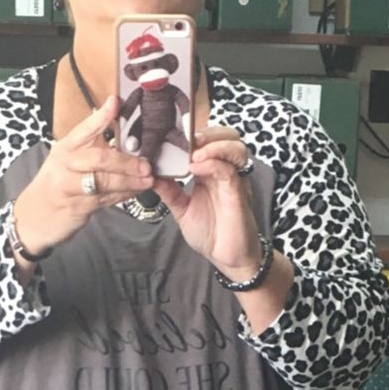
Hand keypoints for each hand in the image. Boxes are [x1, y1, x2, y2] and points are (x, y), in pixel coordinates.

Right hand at [12, 95, 153, 257]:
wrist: (36, 216)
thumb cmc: (59, 183)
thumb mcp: (69, 161)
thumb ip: (92, 149)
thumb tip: (126, 140)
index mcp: (66, 147)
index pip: (83, 129)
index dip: (100, 116)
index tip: (114, 103)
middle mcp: (66, 164)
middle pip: (98, 158)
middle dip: (126, 162)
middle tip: (146, 164)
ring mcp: (70, 186)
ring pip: (105, 181)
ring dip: (130, 181)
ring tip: (148, 180)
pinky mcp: (78, 207)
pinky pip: (106, 198)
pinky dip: (124, 195)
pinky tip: (136, 191)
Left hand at [153, 125, 262, 279]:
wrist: (226, 257)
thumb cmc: (210, 233)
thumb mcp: (182, 209)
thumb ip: (169, 191)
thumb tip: (150, 175)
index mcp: (212, 172)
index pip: (210, 141)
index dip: (196, 132)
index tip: (173, 134)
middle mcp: (225, 171)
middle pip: (228, 135)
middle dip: (209, 132)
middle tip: (188, 140)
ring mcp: (234, 180)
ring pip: (235, 146)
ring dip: (214, 144)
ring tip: (194, 154)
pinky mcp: (238, 193)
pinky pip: (230, 170)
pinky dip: (213, 164)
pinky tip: (196, 168)